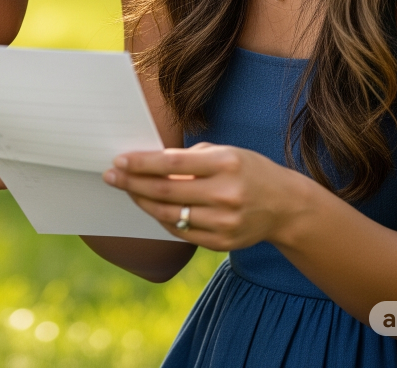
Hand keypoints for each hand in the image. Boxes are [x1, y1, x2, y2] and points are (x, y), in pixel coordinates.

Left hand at [104, 142, 308, 249]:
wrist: (286, 205)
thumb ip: (188, 159)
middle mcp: (225, 194)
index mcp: (224, 164)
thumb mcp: (224, 153)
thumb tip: (147, 163)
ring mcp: (224, 222)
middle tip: (111, 175)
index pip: (171, 163)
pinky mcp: (223, 243)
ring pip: (169, 214)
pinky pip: (182, 232)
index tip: (119, 160)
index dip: (141, 162)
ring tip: (126, 190)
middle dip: (132, 182)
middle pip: (165, 191)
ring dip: (141, 201)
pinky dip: (161, 218)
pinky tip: (150, 206)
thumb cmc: (247, 170)